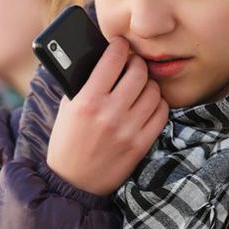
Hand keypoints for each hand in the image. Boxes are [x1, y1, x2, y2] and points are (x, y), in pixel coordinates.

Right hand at [47, 37, 167, 195]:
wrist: (73, 183)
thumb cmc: (67, 142)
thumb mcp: (67, 109)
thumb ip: (83, 84)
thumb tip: (103, 59)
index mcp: (86, 101)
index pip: (112, 60)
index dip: (118, 46)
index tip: (119, 44)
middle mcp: (109, 114)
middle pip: (138, 71)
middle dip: (136, 63)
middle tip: (132, 64)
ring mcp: (128, 130)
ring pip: (153, 90)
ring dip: (148, 83)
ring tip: (139, 86)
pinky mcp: (141, 144)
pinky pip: (161, 112)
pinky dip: (156, 104)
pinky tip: (147, 104)